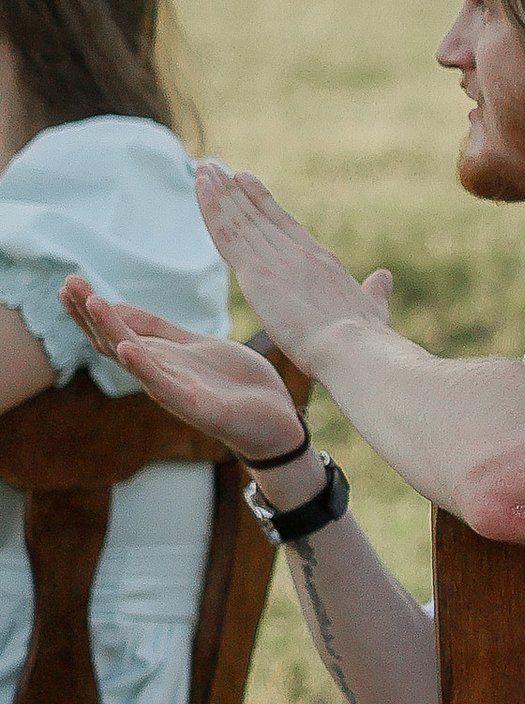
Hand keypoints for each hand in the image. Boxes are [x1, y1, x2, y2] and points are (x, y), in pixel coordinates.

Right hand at [59, 285, 311, 462]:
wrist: (278, 421)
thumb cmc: (236, 384)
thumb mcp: (195, 346)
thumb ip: (159, 329)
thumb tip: (118, 306)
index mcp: (160, 359)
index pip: (115, 332)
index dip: (91, 310)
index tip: (69, 282)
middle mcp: (159, 376)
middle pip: (114, 342)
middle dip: (90, 314)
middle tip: (68, 284)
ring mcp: (176, 392)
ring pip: (134, 360)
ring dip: (112, 331)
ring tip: (92, 303)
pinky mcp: (198, 408)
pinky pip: (165, 387)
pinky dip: (145, 368)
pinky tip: (127, 348)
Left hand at [192, 162, 385, 370]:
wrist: (355, 349)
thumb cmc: (367, 340)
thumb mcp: (374, 310)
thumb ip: (375, 291)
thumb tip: (384, 277)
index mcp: (323, 261)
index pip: (284, 224)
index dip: (262, 200)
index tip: (243, 178)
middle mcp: (298, 253)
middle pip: (257, 217)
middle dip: (233, 191)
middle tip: (211, 167)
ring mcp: (277, 261)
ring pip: (239, 221)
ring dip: (217, 193)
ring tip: (202, 169)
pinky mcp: (257, 274)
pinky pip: (227, 237)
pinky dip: (212, 211)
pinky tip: (201, 189)